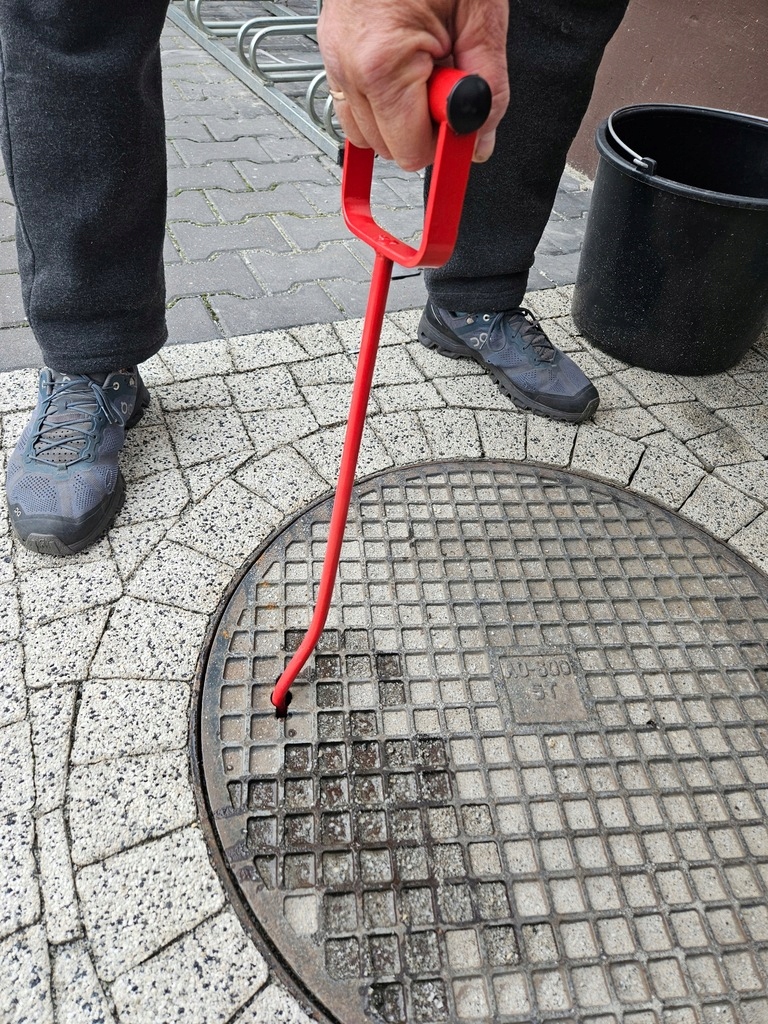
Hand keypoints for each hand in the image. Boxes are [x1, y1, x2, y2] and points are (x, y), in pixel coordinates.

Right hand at [317, 0, 508, 170]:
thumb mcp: (480, 15)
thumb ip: (488, 86)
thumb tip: (479, 142)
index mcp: (383, 63)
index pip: (411, 152)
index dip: (444, 143)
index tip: (463, 121)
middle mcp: (349, 66)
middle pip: (388, 149)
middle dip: (422, 128)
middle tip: (445, 79)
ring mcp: (334, 59)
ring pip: (366, 134)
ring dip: (400, 118)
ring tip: (425, 69)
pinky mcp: (331, 51)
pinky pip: (352, 106)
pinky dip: (380, 103)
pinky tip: (404, 75)